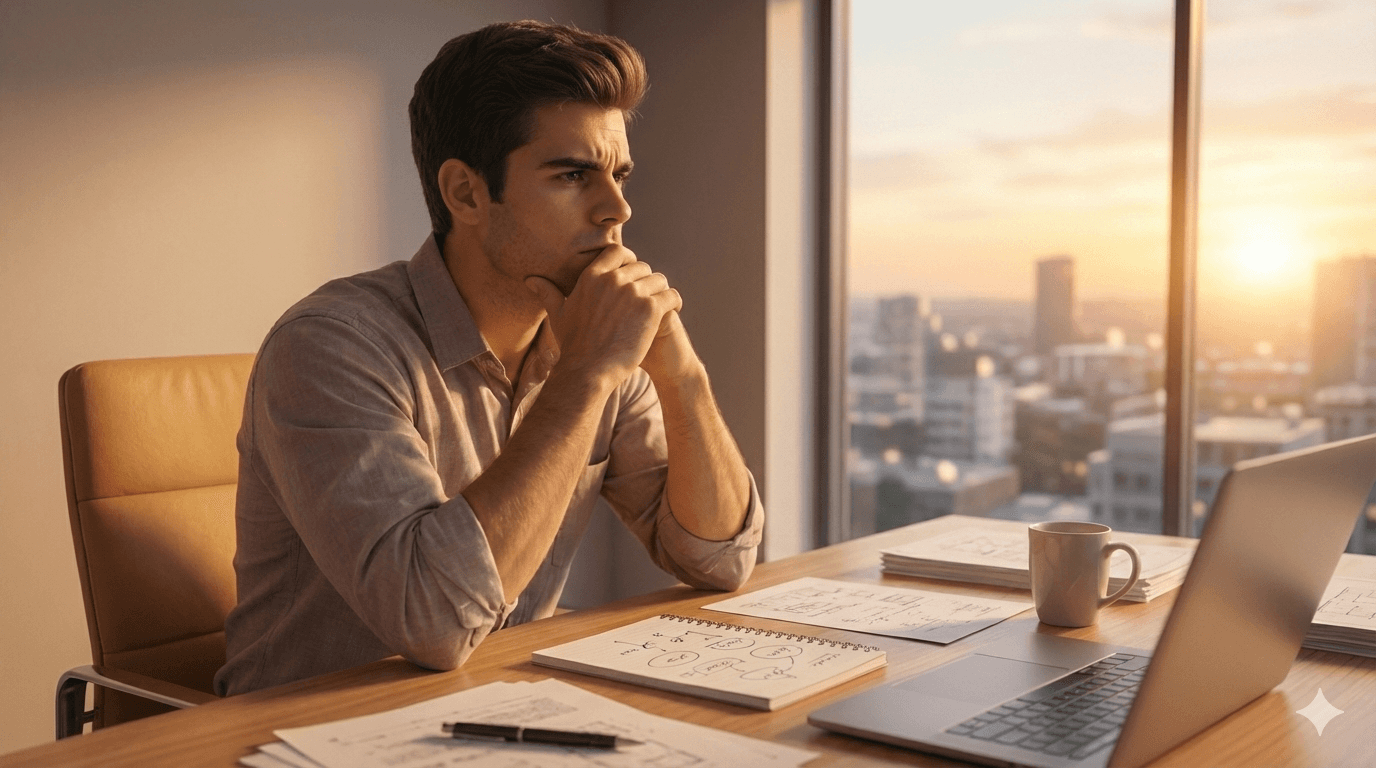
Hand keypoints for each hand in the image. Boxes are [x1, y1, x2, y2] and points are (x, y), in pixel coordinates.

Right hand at [524, 245, 681, 389]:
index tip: (632, 276)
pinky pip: (671, 296)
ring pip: (659, 280)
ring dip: (660, 292)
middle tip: (647, 299)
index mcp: (592, 277)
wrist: (588, 371)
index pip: (618, 252)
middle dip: (645, 282)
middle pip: (642, 267)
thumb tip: (530, 280)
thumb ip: (547, 293)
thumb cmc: (573, 345)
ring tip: (660, 307)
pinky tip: (671, 312)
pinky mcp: (650, 308)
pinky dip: (673, 303)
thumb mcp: (558, 315)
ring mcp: (633, 293)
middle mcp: (613, 279)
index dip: (628, 261)